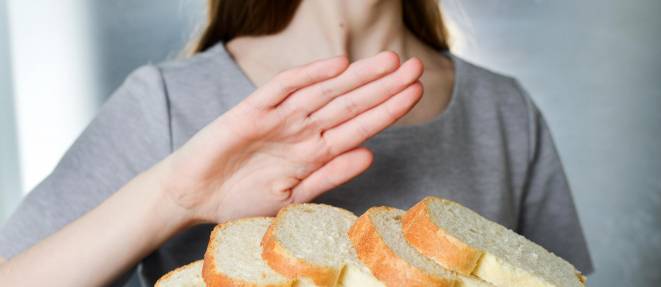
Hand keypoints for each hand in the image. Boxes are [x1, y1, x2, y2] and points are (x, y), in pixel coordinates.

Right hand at [156, 52, 422, 222]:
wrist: (194, 196)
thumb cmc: (242, 198)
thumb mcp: (293, 196)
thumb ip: (330, 176)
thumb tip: (371, 156)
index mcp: (315, 151)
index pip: (360, 126)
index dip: (388, 109)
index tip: (416, 93)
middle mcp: (303, 129)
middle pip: (350, 102)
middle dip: (384, 86)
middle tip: (416, 67)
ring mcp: (279, 117)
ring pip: (325, 91)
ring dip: (357, 77)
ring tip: (389, 62)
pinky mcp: (252, 110)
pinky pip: (283, 88)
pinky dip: (308, 76)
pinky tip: (336, 66)